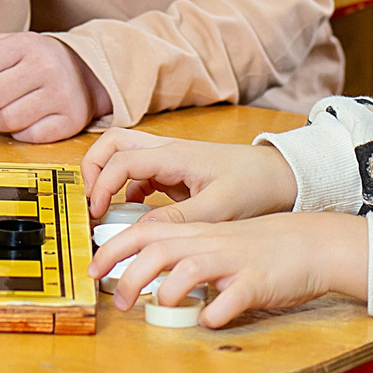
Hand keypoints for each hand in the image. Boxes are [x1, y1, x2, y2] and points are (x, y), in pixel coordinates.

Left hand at [0, 32, 112, 142]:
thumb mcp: (6, 43)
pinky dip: (16, 133)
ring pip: (5, 121)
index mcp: (26, 44)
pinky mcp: (69, 122)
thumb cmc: (36, 59)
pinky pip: (26, 137)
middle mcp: (46, 68)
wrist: (86, 72)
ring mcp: (60, 96)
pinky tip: (20, 120)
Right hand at [79, 128, 297, 222]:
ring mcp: (169, 159)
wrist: (280, 176)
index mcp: (174, 155)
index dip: (101, 185)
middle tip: (92, 201)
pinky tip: (133, 211)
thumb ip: (178, 218)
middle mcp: (166, 151)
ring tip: (104, 207)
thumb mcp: (219, 209)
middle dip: (93, 168)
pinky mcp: (174, 171)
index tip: (97, 213)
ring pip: (122, 153)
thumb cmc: (254, 187)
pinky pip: (139, 172)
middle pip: (112, 143)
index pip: (121, 160)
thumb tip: (141, 229)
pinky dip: (126, 187)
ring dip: (107, 175)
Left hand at [94, 211, 368, 325]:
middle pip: (159, 248)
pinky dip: (217, 311)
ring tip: (161, 305)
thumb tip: (148, 277)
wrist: (308, 243)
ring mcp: (233, 262)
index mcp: (196, 233)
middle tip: (120, 300)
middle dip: (131, 274)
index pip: (145, 232)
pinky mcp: (258, 282)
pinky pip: (234, 298)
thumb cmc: (258, 247)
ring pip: (191, 267)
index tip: (94, 270)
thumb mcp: (215, 242)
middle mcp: (209, 243)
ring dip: (169, 289)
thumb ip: (183, 254)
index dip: (114, 249)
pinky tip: (210, 320)